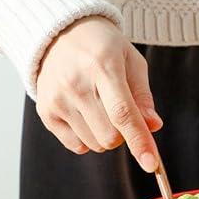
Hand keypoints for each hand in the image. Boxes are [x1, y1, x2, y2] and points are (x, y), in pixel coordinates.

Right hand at [36, 16, 161, 171]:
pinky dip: (87, 138)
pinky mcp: (46, 112)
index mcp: (103, 65)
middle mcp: (76, 83)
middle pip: (110, 137)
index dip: (138, 141)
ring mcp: (57, 99)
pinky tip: (83, 113)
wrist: (58, 34)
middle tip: (120, 112)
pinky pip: (76, 146)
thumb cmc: (101, 47)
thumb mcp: (130, 60)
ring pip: (95, 144)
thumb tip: (153, 126)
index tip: (150, 163)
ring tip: (99, 107)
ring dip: (105, 135)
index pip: (122, 113)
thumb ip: (143, 95)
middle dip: (123, 135)